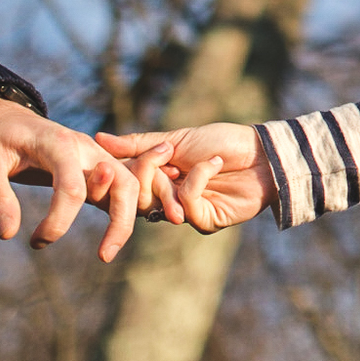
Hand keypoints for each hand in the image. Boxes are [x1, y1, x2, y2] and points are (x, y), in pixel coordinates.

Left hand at [0, 97, 141, 261]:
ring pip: (127, 185)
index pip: (74, 187)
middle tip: (104, 257)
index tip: (35, 242)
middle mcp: (84, 147)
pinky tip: (110, 238)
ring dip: (125, 218)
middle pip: (122, 182)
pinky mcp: (89, 167)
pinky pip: (116, 187)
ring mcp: (91, 156)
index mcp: (58, 143)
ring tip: (106, 252)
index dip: (59, 221)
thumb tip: (8, 235)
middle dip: (120, 221)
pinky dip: (121, 211)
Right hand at [97, 122, 275, 233]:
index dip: (127, 170)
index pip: (127, 183)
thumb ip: (139, 145)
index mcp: (158, 179)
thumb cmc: (221, 141)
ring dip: (172, 179)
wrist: (260, 151)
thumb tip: (99, 138)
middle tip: (167, 157)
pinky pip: (185, 206)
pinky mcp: (205, 222)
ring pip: (158, 205)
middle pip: (138, 198)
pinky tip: (214, 164)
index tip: (142, 153)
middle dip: (148, 174)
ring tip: (196, 160)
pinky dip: (197, 179)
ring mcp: (186, 213)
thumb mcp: (175, 138)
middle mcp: (168, 199)